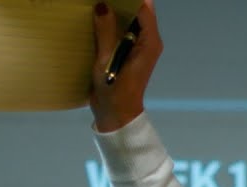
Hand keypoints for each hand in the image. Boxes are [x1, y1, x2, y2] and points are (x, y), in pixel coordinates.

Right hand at [89, 0, 162, 132]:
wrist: (116, 115)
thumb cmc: (114, 91)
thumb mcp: (106, 60)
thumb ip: (105, 32)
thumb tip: (103, 6)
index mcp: (149, 42)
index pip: (144, 8)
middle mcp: (148, 41)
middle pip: (139, 10)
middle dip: (122, 2)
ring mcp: (139, 46)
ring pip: (130, 19)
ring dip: (116, 11)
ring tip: (98, 4)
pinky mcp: (129, 51)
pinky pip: (123, 30)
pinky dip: (112, 23)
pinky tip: (97, 18)